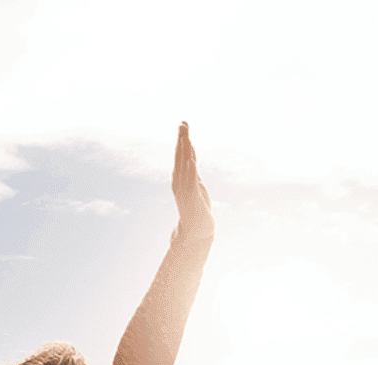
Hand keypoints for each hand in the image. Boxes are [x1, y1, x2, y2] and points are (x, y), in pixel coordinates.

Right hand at [172, 121, 214, 236]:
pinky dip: (190, 168)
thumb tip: (190, 158)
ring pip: (184, 164)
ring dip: (185, 149)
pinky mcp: (191, 195)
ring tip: (186, 135)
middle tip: (183, 122)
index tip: (184, 124)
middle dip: (182, 139)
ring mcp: (184, 187)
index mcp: (180, 177)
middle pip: (180, 156)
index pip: (181, 154)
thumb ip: (192, 172)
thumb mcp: (196, 185)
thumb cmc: (197, 208)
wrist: (197, 229)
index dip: (182, 139)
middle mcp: (179, 180)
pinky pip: (190, 179)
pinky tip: (191, 158)